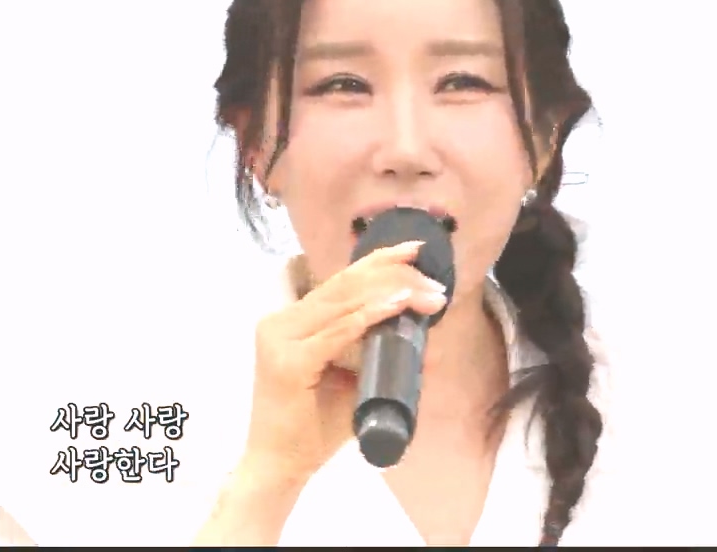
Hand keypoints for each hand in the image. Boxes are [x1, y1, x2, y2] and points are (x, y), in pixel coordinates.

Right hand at [241, 241, 447, 482]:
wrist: (281, 466)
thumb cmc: (314, 426)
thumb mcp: (351, 378)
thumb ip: (373, 350)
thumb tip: (420, 331)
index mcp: (292, 321)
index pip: (341, 281)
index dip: (379, 261)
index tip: (416, 251)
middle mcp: (281, 322)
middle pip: (346, 284)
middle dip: (396, 275)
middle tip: (436, 280)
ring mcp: (280, 339)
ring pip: (345, 301)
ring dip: (393, 293)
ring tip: (428, 293)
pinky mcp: (288, 361)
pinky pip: (338, 331)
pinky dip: (370, 316)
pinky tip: (397, 305)